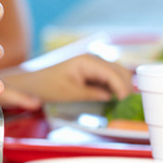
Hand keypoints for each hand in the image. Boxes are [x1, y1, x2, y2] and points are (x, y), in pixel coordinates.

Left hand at [2, 53, 134, 101]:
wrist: (33, 83)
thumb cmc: (47, 86)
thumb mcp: (69, 93)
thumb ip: (92, 94)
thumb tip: (111, 97)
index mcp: (86, 61)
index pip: (112, 73)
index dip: (121, 87)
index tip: (125, 101)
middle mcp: (93, 59)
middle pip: (119, 70)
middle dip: (125, 86)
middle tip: (129, 104)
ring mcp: (93, 64)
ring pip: (116, 73)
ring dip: (122, 85)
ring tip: (124, 102)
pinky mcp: (92, 71)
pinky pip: (109, 77)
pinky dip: (114, 86)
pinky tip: (115, 97)